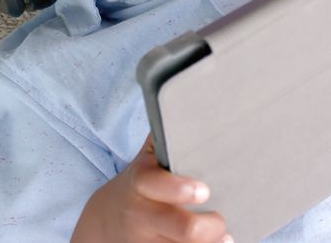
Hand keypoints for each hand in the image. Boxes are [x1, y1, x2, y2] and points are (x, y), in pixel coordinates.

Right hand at [71, 133, 231, 242]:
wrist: (105, 222)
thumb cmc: (140, 185)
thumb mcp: (145, 161)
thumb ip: (165, 139)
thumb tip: (192, 100)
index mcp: (140, 183)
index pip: (157, 186)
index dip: (181, 189)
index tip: (204, 190)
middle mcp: (142, 215)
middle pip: (183, 229)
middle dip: (211, 227)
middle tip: (223, 221)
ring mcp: (147, 241)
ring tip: (225, 237)